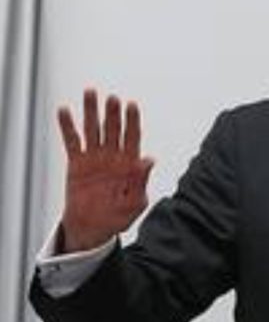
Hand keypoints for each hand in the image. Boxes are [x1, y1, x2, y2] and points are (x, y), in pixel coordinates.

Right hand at [58, 88, 153, 252]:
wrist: (93, 229)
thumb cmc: (118, 217)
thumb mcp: (135, 203)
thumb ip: (142, 182)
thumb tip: (150, 160)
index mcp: (130, 164)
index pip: (133, 137)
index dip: (133, 121)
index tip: (132, 105)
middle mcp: (112, 157)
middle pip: (113, 129)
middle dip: (113, 113)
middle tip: (112, 98)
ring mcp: (94, 158)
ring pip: (93, 130)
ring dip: (92, 112)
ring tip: (90, 93)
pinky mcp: (77, 163)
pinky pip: (72, 141)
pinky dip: (67, 126)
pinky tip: (65, 111)